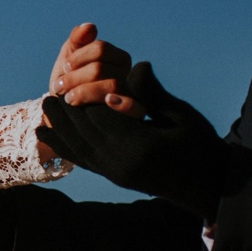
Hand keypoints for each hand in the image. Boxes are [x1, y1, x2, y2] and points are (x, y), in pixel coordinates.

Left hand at [38, 63, 251, 217]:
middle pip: (84, 133)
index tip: (72, 84)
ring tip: (44, 113)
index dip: (85, 98)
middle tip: (48, 94)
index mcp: (140, 145)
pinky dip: (67, 150)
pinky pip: (85, 163)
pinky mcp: (116, 178)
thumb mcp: (182, 116)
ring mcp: (117, 174)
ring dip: (61, 131)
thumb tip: (136, 66)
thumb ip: (154, 94)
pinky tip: (52, 140)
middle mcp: (123, 163)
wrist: (207, 185)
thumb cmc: (201, 146)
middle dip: (65, 114)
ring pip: (80, 150)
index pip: (102, 117)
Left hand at [48, 23, 143, 116]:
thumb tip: (89, 26)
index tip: (64, 68)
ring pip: (110, 87)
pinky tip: (107, 101)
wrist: (63, 118)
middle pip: (100, 69)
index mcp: (118, 59)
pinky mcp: (131, 117)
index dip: (77, 58)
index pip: (100, 49)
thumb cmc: (67, 87)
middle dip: (73, 77)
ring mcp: (130, 96)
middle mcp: (128, 76)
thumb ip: (77, 41)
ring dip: (83, 92)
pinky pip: (135, 108)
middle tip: (59, 87)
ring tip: (68, 99)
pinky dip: (122, 104)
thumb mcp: (68, 62)